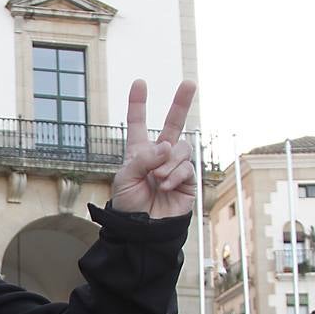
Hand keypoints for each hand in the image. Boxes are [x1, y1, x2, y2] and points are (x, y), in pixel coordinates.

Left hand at [111, 79, 197, 218]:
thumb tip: (167, 145)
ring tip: (157, 179)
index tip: (139, 83)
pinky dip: (175, 174)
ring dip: (168, 162)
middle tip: (189, 83)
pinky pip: (187, 166)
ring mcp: (175, 167)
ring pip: (180, 148)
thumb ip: (143, 158)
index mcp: (138, 153)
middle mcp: (159, 156)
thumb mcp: (126, 178)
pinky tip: (165, 186)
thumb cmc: (128, 206)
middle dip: (181, 104)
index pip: (137, 125)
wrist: (142, 230)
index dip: (138, 105)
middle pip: (173, 124)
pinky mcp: (187, 181)